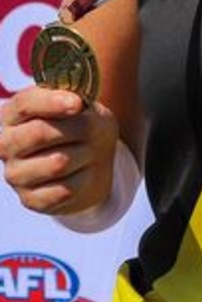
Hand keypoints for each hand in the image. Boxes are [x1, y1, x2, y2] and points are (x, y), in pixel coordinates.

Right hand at [0, 85, 117, 215]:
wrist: (91, 162)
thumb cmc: (84, 127)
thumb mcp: (85, 109)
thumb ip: (75, 102)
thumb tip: (74, 103)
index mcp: (13, 114)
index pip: (25, 103)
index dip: (51, 102)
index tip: (77, 104)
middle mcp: (6, 144)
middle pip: (40, 132)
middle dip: (76, 130)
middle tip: (92, 131)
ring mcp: (14, 174)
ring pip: (58, 162)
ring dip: (85, 155)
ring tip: (87, 151)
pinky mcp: (29, 199)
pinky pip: (65, 189)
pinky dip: (84, 179)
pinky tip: (82, 173)